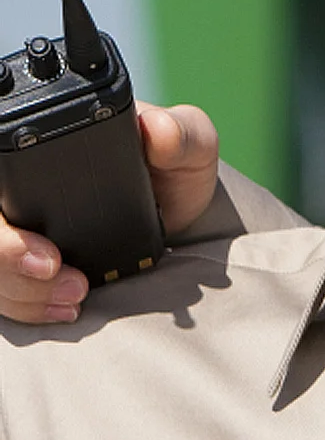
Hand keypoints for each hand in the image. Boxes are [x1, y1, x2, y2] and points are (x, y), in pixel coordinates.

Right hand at [0, 101, 219, 323]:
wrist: (181, 217)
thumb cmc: (176, 168)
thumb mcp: (190, 143)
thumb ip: (182, 134)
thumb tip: (158, 130)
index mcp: (44, 147)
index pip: (2, 174)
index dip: (7, 223)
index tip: (46, 253)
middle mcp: (19, 187)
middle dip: (7, 259)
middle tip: (55, 272)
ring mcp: (21, 225)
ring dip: (19, 288)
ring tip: (73, 296)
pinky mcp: (26, 260)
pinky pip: (3, 289)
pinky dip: (27, 304)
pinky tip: (61, 308)